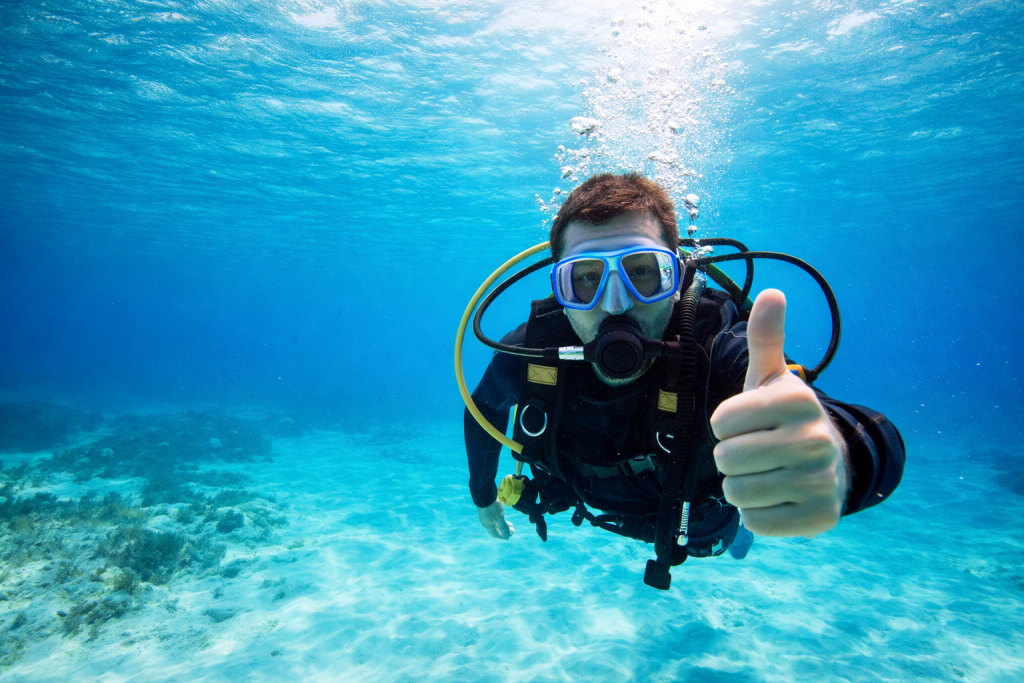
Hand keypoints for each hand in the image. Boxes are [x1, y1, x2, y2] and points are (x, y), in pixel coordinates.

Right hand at [477, 499, 514, 539]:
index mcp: (488, 526)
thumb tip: (507, 537)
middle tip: (513, 530)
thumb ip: (503, 527)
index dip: (502, 537)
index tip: (509, 537)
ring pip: (496, 523)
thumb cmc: (492, 508)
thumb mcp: (499, 518)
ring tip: (511, 525)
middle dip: (505, 531)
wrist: (485, 494)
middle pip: (496, 529)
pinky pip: (495, 518)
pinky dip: (501, 520)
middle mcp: (486, 522)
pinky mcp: (488, 510)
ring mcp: (486, 516)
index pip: (495, 534)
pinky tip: (504, 518)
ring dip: (504, 525)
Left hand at [709, 289, 848, 537]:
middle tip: (755, 452)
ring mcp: (820, 481)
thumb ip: (767, 338)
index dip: (725, 425)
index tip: (747, 423)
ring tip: (766, 475)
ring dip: (742, 487)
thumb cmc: (784, 418)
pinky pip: (756, 523)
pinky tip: (778, 499)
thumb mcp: (772, 378)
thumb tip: (773, 292)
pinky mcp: (820, 518)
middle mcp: (815, 440)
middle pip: (727, 459)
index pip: (721, 422)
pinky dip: (757, 515)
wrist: (832, 464)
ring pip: (738, 493)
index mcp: (798, 400)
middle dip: (730, 459)